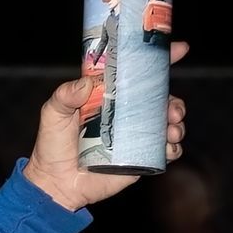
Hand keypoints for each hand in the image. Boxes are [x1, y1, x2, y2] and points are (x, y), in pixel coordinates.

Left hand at [22, 42, 188, 210]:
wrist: (55, 182)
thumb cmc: (52, 145)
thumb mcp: (53, 113)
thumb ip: (64, 95)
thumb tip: (86, 83)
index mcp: (111, 97)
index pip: (139, 74)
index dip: (161, 60)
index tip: (180, 49)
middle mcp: (128, 114)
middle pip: (163, 100)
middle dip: (175, 101)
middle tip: (172, 109)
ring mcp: (136, 137)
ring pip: (169, 124)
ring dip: (177, 124)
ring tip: (171, 130)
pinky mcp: (140, 159)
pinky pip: (166, 152)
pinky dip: (174, 149)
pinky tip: (168, 148)